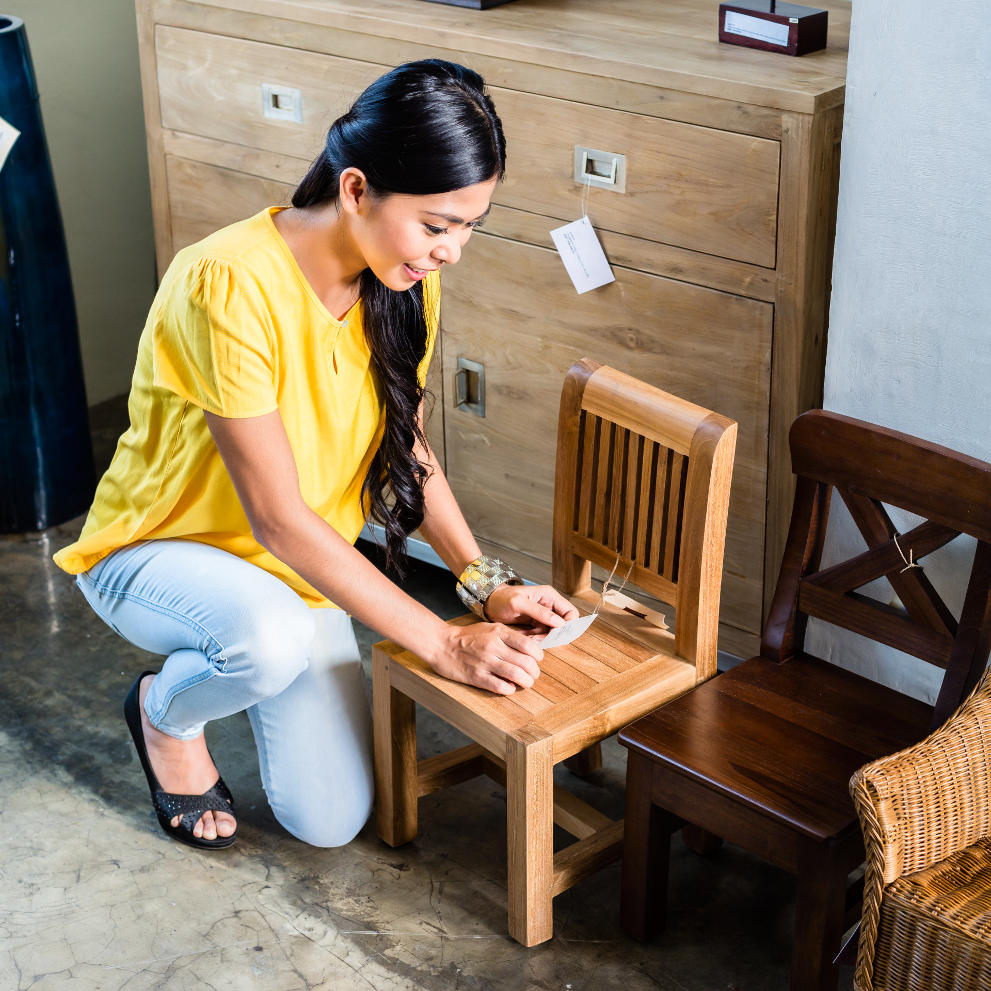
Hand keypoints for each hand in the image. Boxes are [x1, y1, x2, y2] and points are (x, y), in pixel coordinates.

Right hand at [427, 621, 543, 694]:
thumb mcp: (490, 628)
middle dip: (534, 672)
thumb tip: (530, 647)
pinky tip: (509, 688)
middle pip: (526, 663)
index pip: (529, 645)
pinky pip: (500, 687)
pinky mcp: (476, 677)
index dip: (538, 656)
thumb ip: (509, 636)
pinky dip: (510, 689)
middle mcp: (494, 647)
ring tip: (525, 683)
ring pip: (516, 675)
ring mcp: (485, 662)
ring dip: (526, 682)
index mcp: (499, 633)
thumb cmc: (467, 636)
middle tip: (533, 675)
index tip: (537, 660)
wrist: (441, 644)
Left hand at [485, 583, 578, 632]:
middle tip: (539, 639)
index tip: (556, 634)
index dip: (568, 625)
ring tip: (530, 639)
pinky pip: (542, 634)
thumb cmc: (502, 598)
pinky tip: (526, 638)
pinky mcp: (536, 623)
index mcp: (549, 596)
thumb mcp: (518, 603)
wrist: (489, 602)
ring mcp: (543, 615)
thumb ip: (539, 612)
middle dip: (554, 634)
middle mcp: (549, 605)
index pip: (571, 612)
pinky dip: (536, 638)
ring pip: (553, 631)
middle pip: (563, 624)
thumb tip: (559, 623)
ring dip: (544, 638)